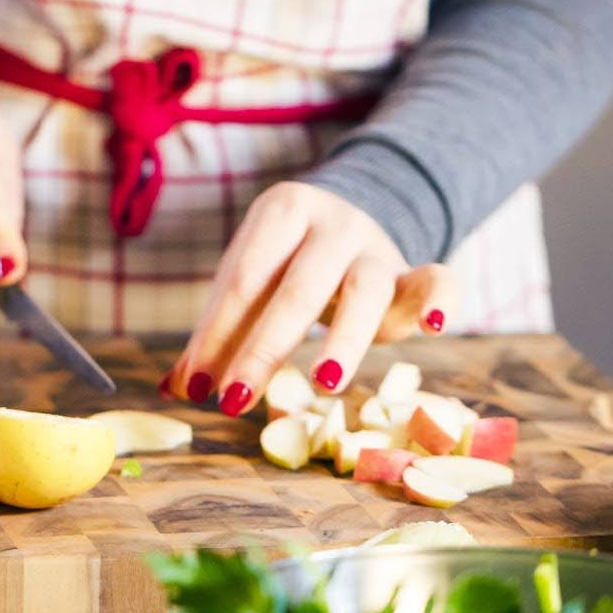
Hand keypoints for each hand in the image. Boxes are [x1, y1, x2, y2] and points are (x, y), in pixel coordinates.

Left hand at [167, 181, 452, 414]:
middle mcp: (332, 222)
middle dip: (262, 349)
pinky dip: (440, 300)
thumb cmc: (286, 267)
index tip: (196, 387)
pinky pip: (436, 279)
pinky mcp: (413, 272)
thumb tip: (173, 389)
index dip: (216, 334)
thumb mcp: (250, 288)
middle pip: (296, 289)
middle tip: (233, 400)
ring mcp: (375, 245)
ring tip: (324, 383)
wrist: (352, 226)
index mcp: (280, 212)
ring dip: (343, 340)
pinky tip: (436, 328)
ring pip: (363, 291)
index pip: (243, 280)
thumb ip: (215, 335)